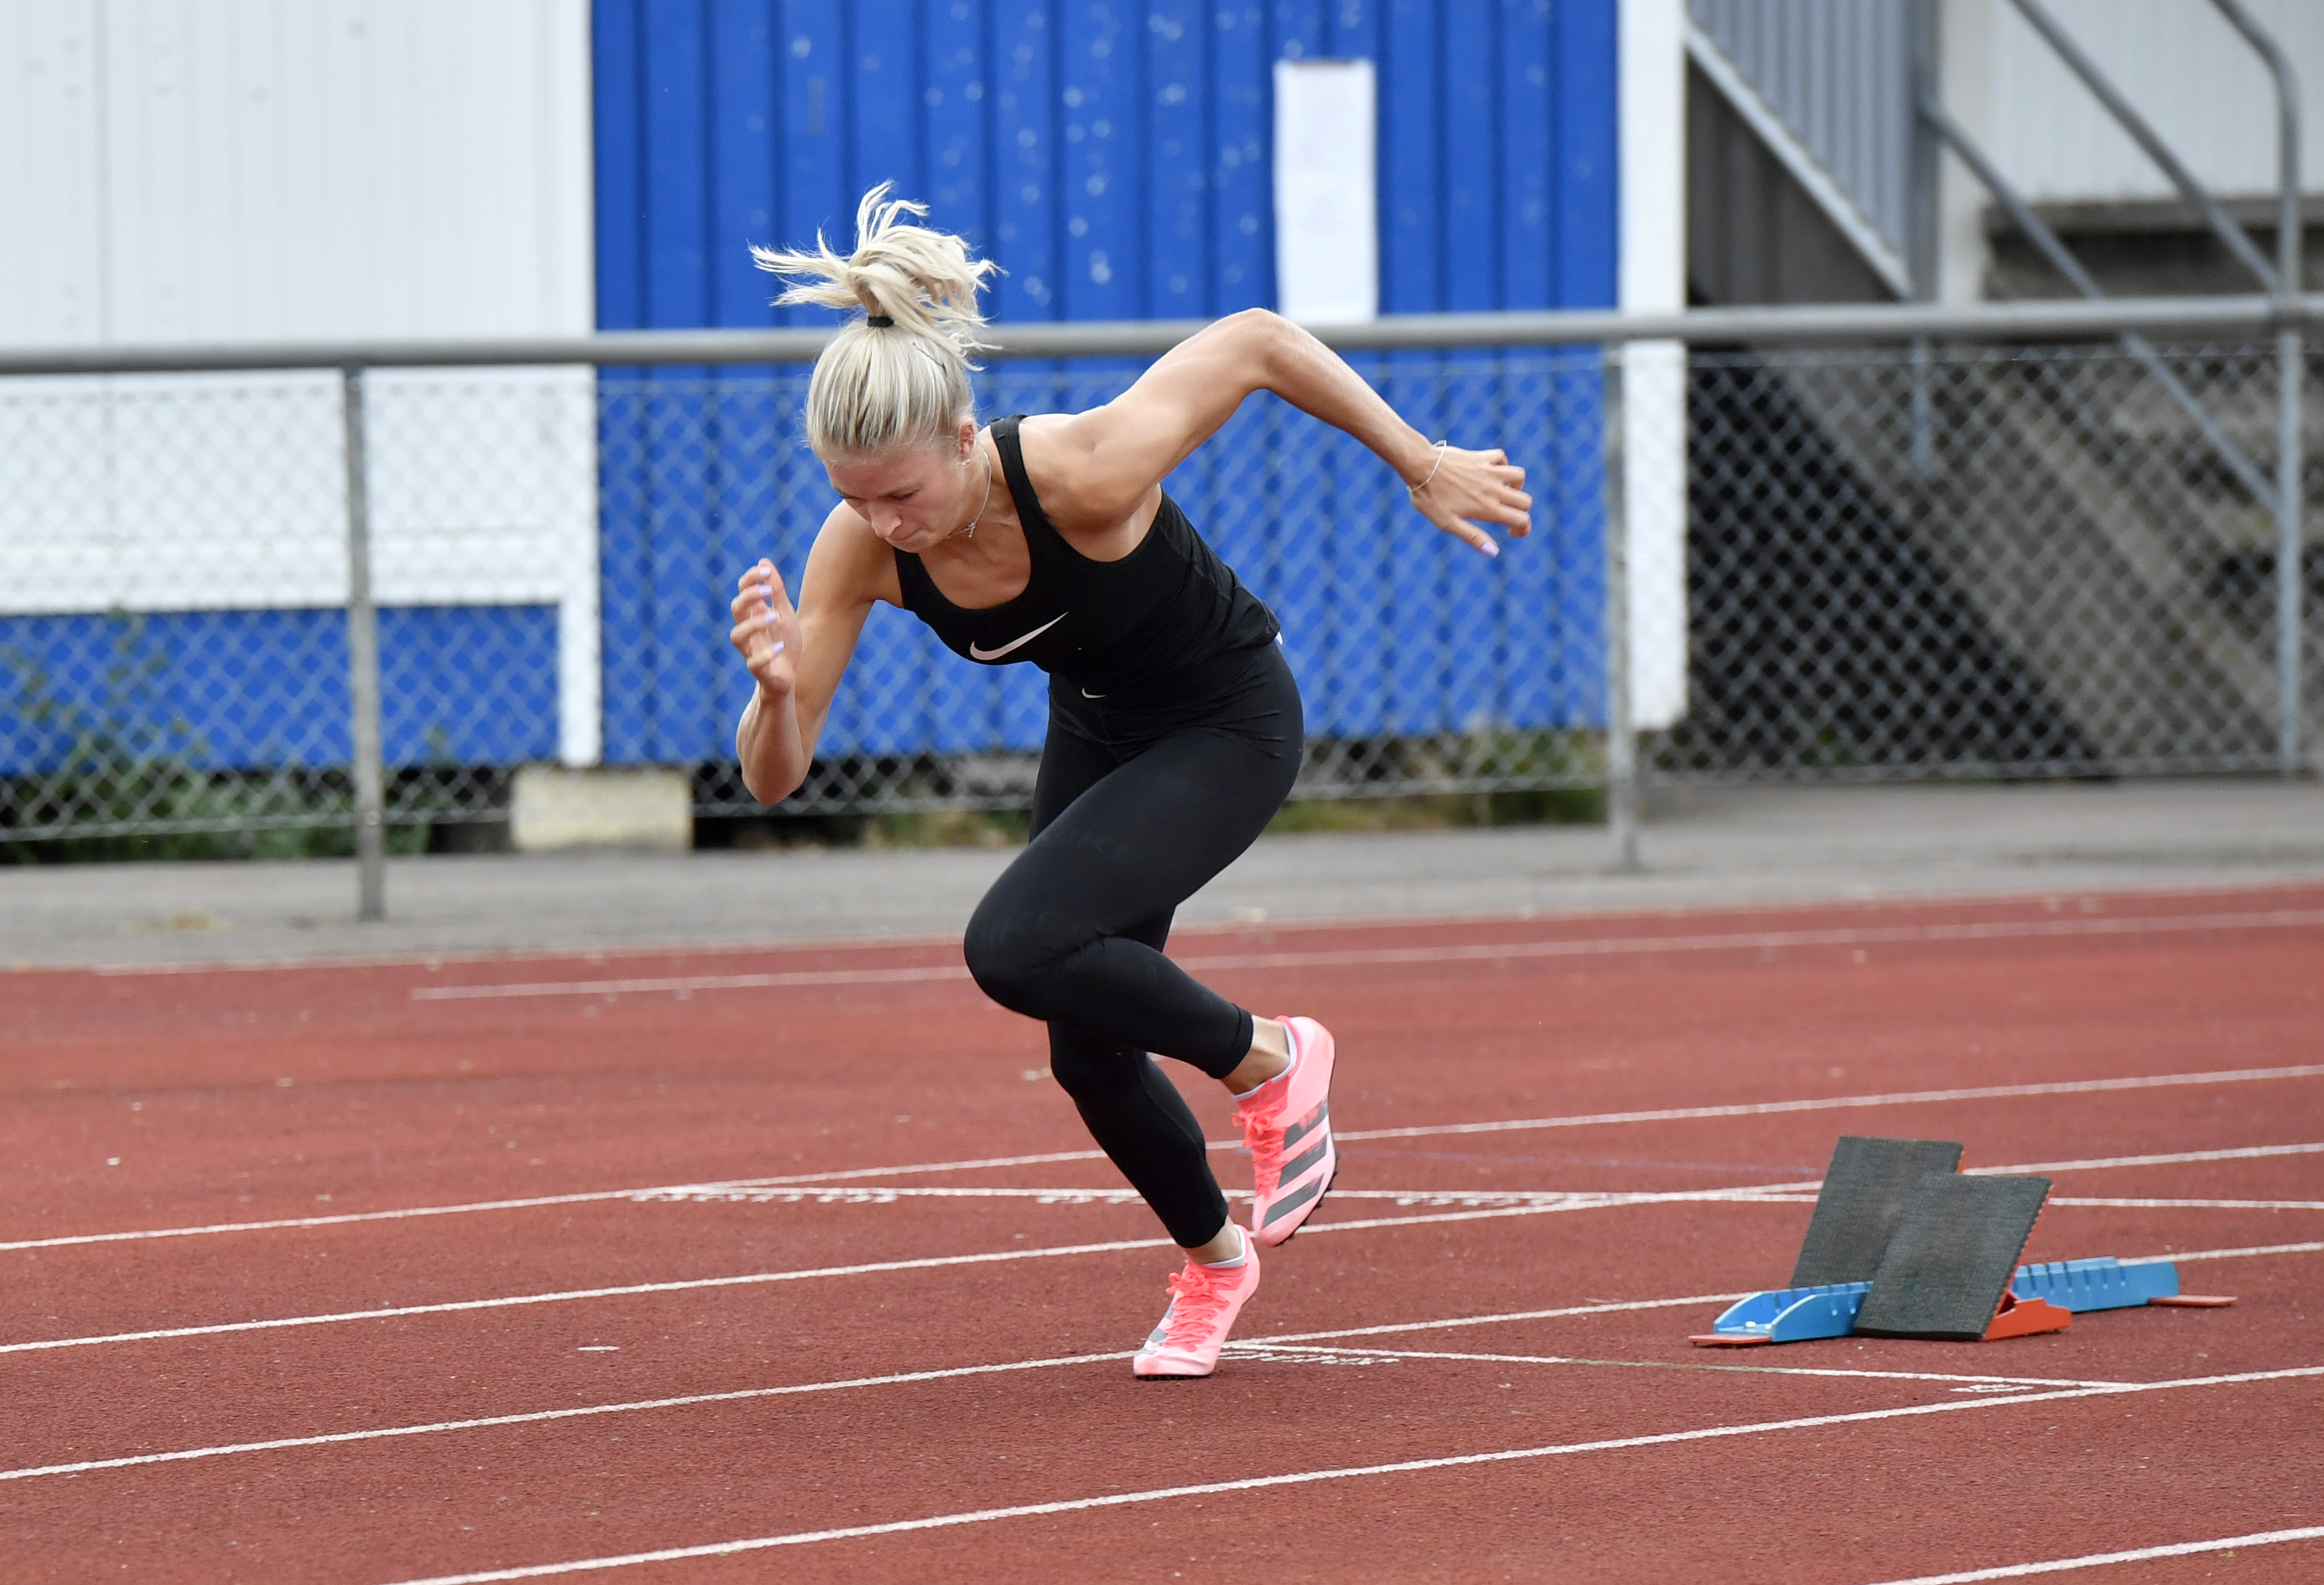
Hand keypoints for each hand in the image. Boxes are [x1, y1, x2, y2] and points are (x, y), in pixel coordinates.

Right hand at [729, 558, 800, 698]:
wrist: (787, 676)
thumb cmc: (783, 642)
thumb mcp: (784, 613)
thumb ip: (775, 590)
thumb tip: (763, 561)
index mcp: (753, 615)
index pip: (743, 592)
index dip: (750, 579)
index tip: (765, 571)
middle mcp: (748, 631)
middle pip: (736, 609)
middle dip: (749, 596)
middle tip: (768, 591)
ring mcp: (750, 650)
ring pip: (737, 636)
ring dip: (754, 624)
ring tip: (774, 617)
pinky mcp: (758, 670)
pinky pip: (753, 663)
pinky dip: (766, 654)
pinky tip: (780, 647)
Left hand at [1407, 445, 1531, 556]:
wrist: (1420, 467)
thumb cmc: (1431, 498)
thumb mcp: (1448, 523)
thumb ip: (1473, 537)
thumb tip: (1494, 552)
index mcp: (1487, 508)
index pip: (1521, 519)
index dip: (1523, 529)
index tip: (1510, 532)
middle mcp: (1493, 489)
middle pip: (1525, 500)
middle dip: (1521, 510)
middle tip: (1505, 515)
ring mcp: (1488, 471)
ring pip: (1519, 475)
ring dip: (1516, 486)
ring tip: (1503, 492)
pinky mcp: (1481, 457)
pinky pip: (1501, 457)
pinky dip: (1501, 464)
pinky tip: (1490, 472)